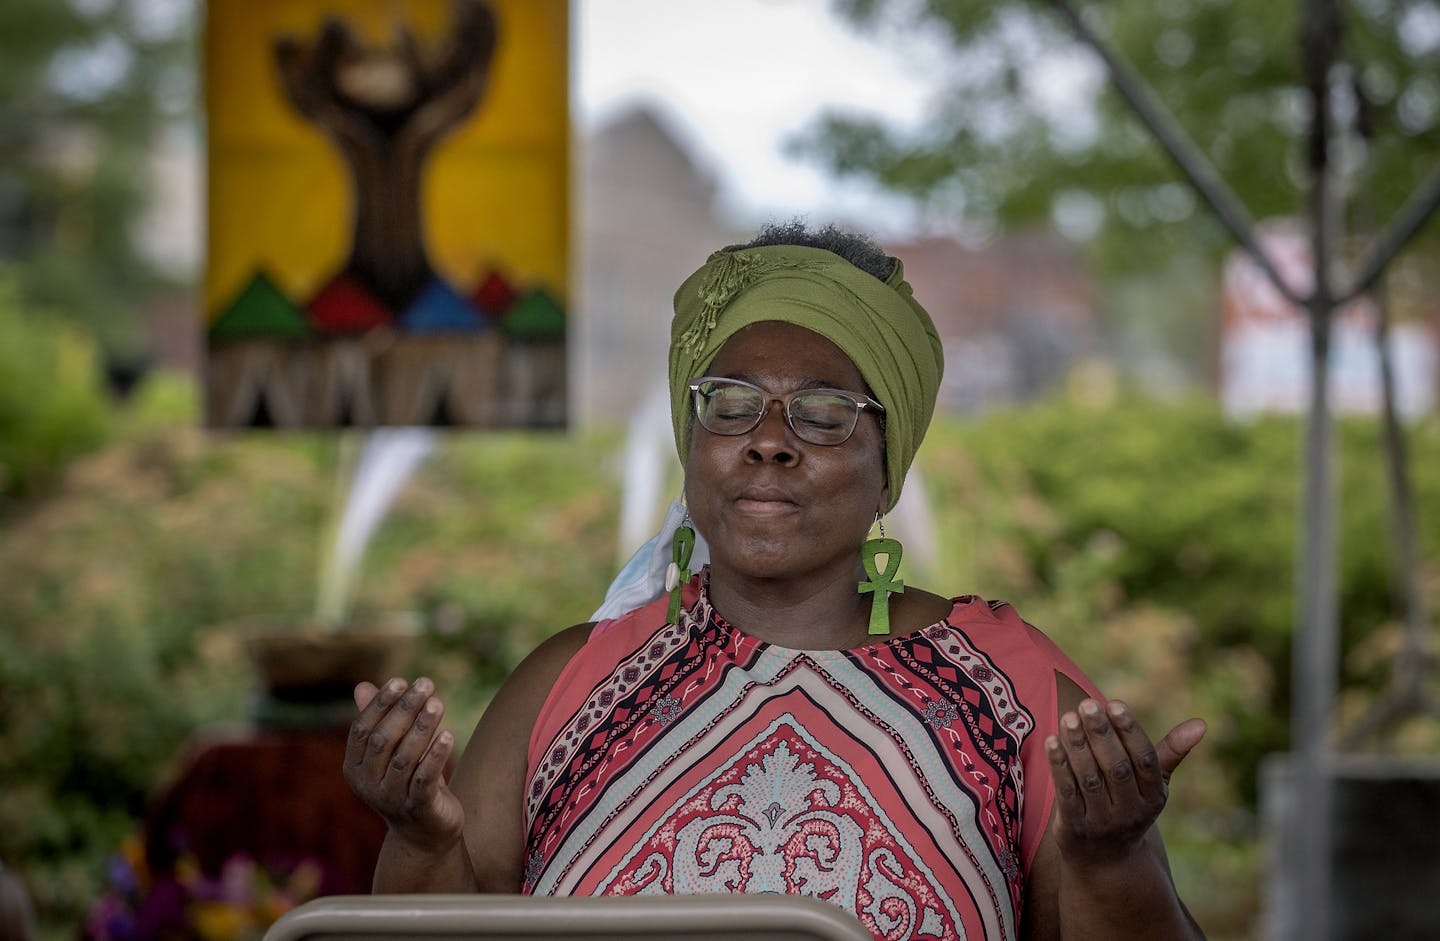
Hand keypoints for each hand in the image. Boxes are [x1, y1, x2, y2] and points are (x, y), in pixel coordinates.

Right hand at [344, 676, 464, 850]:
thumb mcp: (392, 751)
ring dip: (422, 727)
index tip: (401, 680)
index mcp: (354, 767)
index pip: (361, 730)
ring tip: (438, 703)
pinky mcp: (418, 809)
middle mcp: (367, 784)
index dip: (380, 704)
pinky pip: (425, 779)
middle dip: (404, 710)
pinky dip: (436, 755)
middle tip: (426, 684)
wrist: (424, 834)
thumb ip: (379, 720)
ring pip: (404, 758)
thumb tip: (362, 685)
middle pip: (383, 741)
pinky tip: (448, 734)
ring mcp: (391, 799)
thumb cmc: (407, 782)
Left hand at [1045, 699, 1205, 867]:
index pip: (1144, 760)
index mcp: (1154, 797)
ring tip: (1069, 717)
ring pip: (1090, 779)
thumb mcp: (1153, 785)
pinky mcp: (1075, 830)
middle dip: (1101, 734)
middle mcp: (1131, 812)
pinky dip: (1059, 767)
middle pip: (1116, 768)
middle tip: (1087, 704)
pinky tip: (1052, 741)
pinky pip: (1067, 794)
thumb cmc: (1130, 805)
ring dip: (1078, 746)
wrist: (1106, 861)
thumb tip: (1201, 723)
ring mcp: (1103, 823)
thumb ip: (1170, 752)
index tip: (1115, 703)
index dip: (1130, 732)